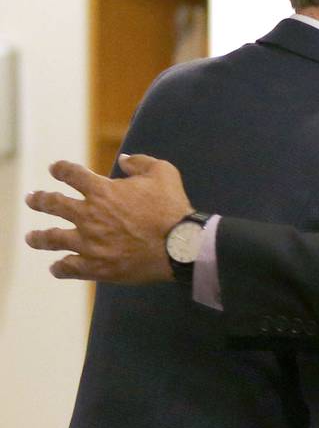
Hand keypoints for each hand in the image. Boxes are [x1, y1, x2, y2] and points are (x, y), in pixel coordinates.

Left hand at [25, 154, 193, 282]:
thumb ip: (140, 163)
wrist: (177, 245)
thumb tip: (123, 159)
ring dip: (39, 237)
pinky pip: (69, 268)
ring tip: (31, 237)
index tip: (54, 169)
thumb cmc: (172, 207)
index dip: (60, 169)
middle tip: (32, 199)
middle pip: (54, 204)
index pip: (72, 174)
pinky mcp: (95, 266)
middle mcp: (89, 215)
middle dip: (40, 200)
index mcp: (102, 190)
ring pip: (53, 239)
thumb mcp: (163, 173)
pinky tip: (56, 267)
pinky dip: (60, 267)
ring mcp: (89, 243)